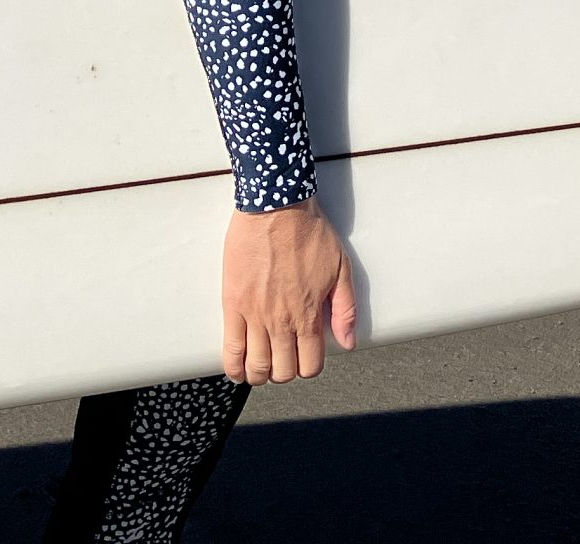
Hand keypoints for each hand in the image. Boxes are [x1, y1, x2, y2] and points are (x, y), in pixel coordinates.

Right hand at [221, 197, 356, 384]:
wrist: (276, 205)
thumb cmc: (309, 232)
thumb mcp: (341, 268)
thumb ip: (346, 310)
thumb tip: (348, 343)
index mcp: (309, 313)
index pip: (310, 364)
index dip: (308, 368)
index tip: (304, 360)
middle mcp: (282, 320)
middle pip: (282, 370)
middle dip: (283, 373)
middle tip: (281, 363)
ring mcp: (255, 314)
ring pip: (256, 365)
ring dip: (259, 374)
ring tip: (259, 369)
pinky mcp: (233, 302)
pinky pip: (230, 347)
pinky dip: (233, 366)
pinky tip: (237, 369)